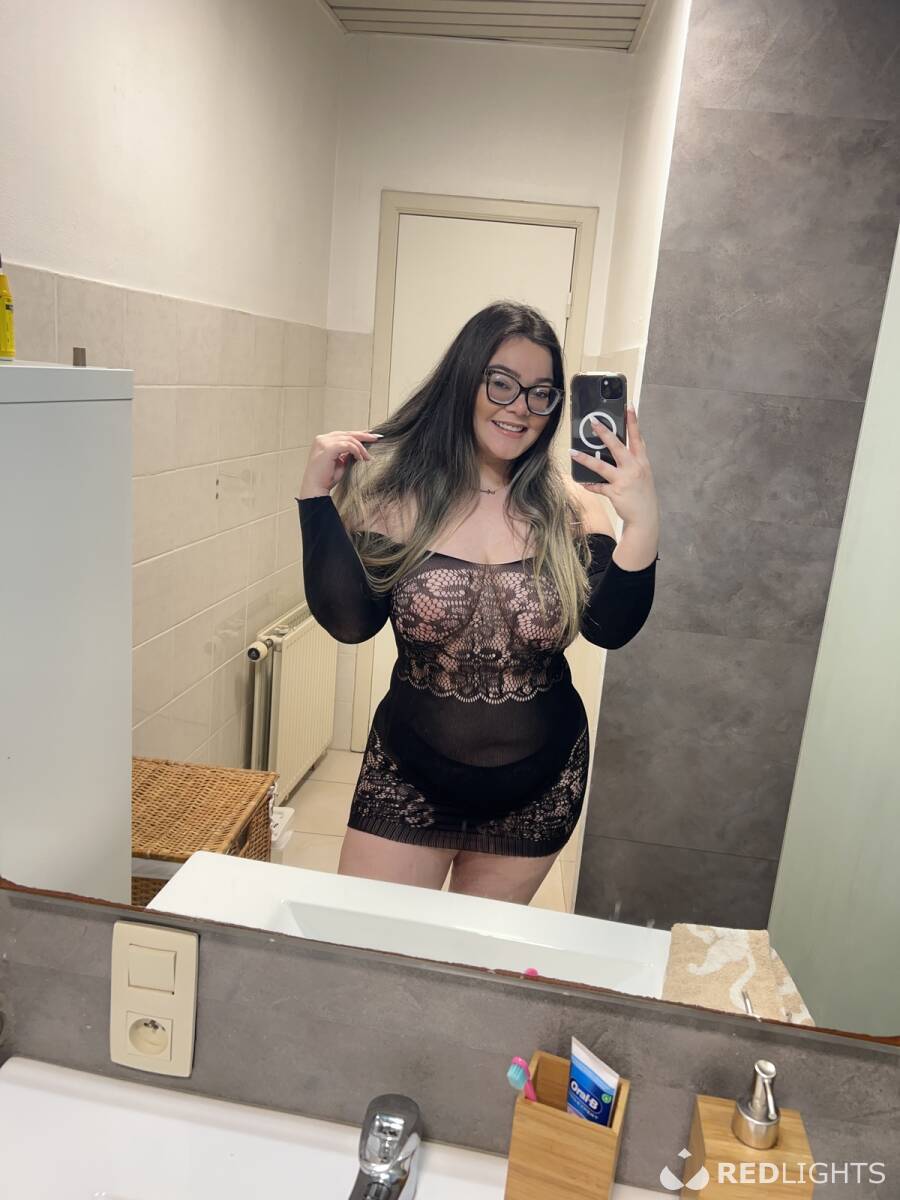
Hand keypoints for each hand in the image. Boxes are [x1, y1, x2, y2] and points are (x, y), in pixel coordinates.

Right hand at [298, 429, 381, 497]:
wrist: (316, 488)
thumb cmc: (326, 478)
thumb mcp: (340, 463)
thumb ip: (347, 454)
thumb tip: (359, 450)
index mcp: (324, 441)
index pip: (344, 434)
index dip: (358, 434)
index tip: (371, 435)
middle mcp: (322, 439)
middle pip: (347, 434)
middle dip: (363, 436)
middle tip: (376, 438)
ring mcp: (324, 442)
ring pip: (349, 439)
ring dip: (361, 448)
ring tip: (367, 458)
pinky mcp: (328, 448)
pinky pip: (347, 445)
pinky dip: (356, 451)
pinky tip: (360, 459)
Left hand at [570, 406, 658, 529]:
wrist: (645, 517)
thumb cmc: (642, 494)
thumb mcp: (642, 474)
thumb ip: (631, 461)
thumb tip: (616, 450)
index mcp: (642, 461)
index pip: (637, 437)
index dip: (633, 421)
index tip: (629, 406)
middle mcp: (634, 468)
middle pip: (617, 446)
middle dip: (604, 433)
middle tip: (593, 421)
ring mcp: (624, 480)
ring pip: (602, 466)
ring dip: (586, 458)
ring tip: (573, 452)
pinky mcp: (615, 492)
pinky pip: (598, 487)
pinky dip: (590, 485)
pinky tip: (582, 482)